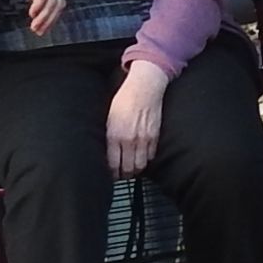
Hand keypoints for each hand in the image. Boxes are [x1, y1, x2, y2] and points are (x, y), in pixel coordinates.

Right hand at [13, 0, 67, 36]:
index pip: (59, 3)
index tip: (42, 29)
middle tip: (37, 31)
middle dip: (48, 21)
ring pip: (52, 1)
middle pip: (58, 5)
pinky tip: (32, 13)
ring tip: (34, 26)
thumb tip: (36, 6)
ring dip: (43, 17)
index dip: (52, 18)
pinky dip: (39, 5)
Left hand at [104, 62, 166, 177]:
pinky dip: (147, 159)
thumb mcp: (109, 118)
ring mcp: (144, 139)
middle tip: (122, 175)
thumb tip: (107, 153)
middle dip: (124, 175)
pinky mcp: (155, 136)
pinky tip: (142, 157)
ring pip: (141, 165)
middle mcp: (129, 140)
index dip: (112, 174)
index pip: (113, 165)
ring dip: (136, 170)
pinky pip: (151, 155)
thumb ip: (109, 137)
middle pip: (128, 169)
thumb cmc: (124, 100)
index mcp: (114, 136)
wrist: (144, 87)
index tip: (111, 175)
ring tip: (132, 169)